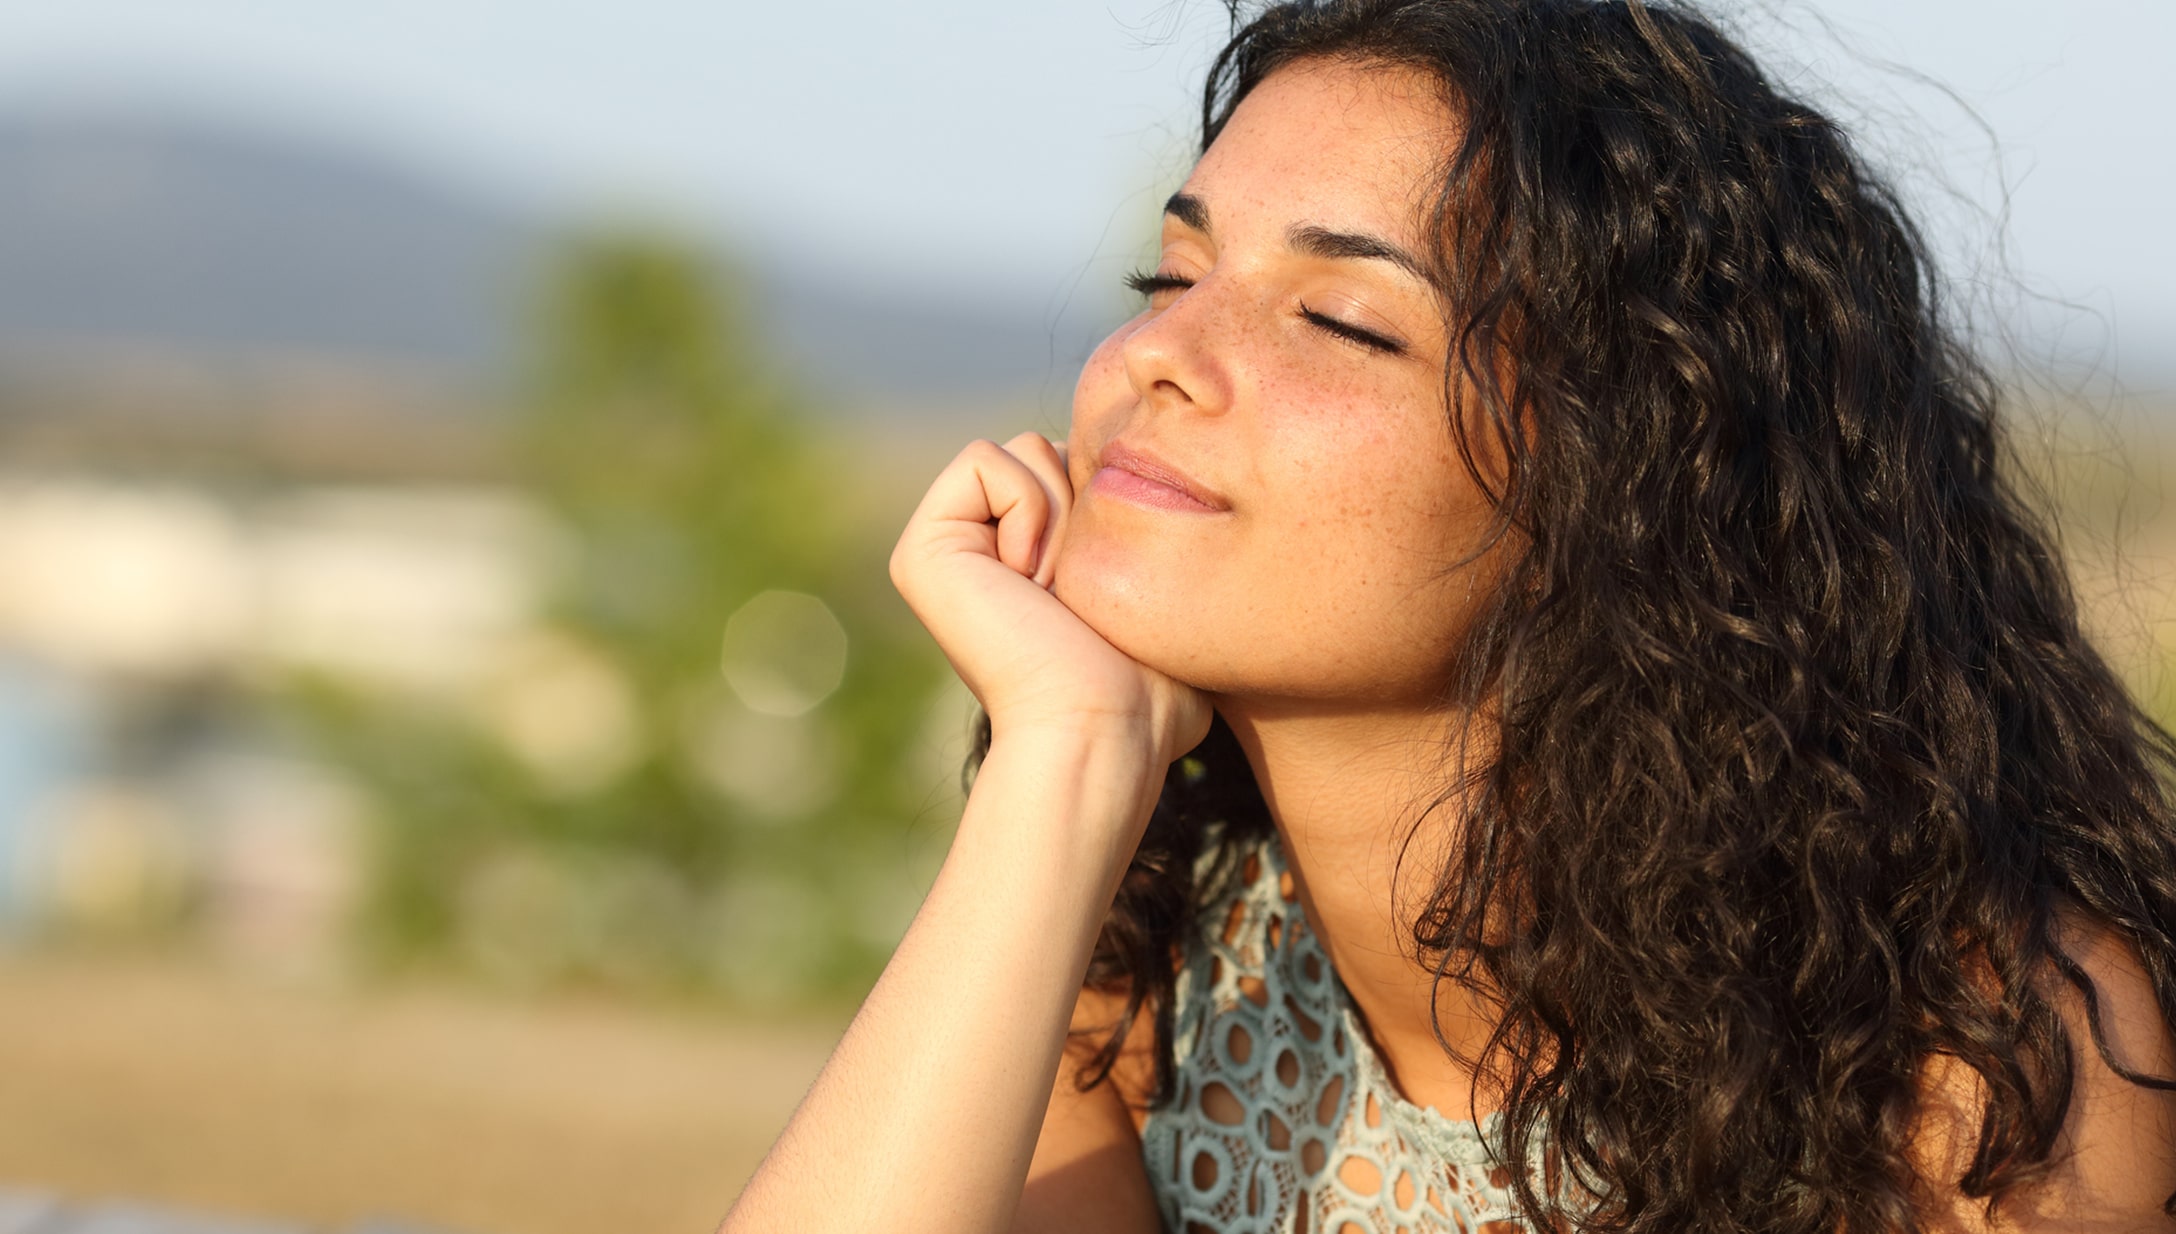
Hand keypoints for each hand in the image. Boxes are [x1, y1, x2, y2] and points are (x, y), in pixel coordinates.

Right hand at [889, 432, 1210, 767]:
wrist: (1104, 723)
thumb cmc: (1149, 690)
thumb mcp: (1163, 607)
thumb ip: (1154, 560)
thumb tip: (1184, 535)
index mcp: (1023, 564)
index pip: (1083, 469)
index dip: (1115, 506)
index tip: (1107, 590)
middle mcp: (978, 553)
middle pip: (1052, 449)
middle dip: (1088, 506)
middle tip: (1078, 594)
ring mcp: (944, 551)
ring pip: (1023, 447)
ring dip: (1063, 516)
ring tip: (1055, 595)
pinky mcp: (923, 549)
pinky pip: (984, 459)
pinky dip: (1027, 509)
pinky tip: (1028, 582)